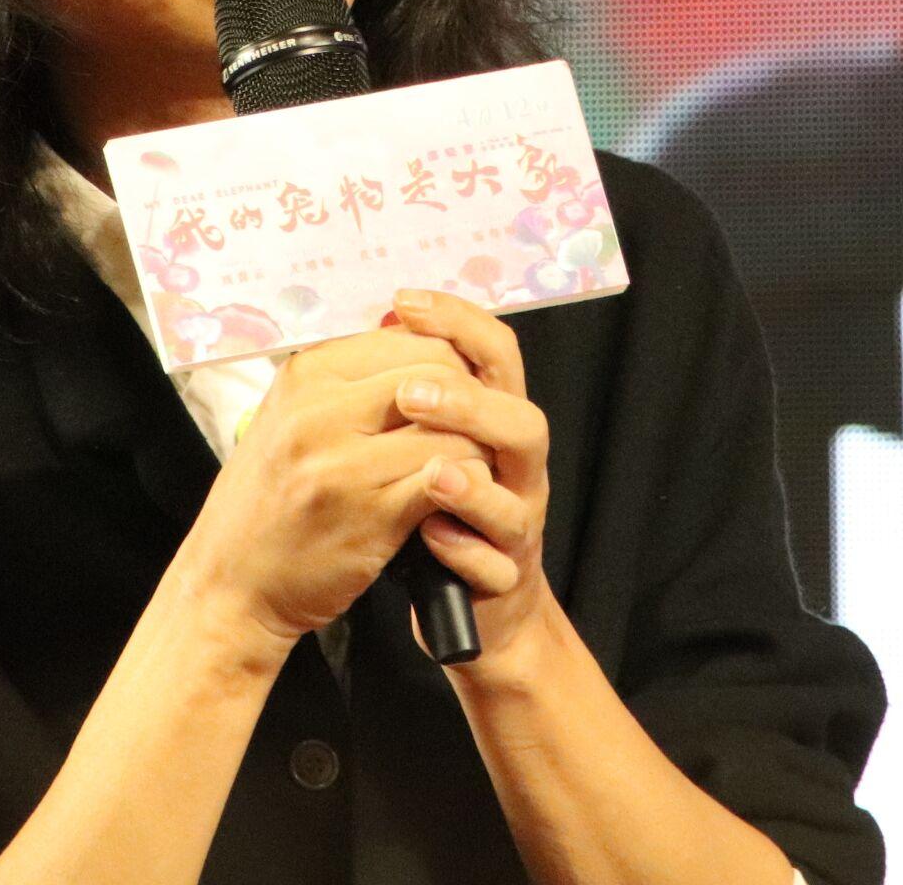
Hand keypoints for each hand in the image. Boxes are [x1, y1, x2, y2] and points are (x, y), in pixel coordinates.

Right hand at [167, 325, 487, 657]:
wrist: (229, 584)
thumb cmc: (264, 500)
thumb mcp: (289, 418)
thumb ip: (347, 381)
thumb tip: (417, 342)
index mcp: (306, 374)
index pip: (414, 338)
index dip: (452, 363)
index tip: (460, 390)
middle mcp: (320, 410)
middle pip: (440, 374)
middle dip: (471, 400)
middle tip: (478, 426)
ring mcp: (344, 464)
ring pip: (451, 428)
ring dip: (475, 446)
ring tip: (473, 463)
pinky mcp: (371, 515)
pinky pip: (446, 480)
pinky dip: (465, 486)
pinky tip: (456, 497)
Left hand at [380, 288, 556, 662]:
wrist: (462, 600)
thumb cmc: (429, 506)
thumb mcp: (421, 437)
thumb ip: (412, 389)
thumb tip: (380, 321)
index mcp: (494, 420)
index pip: (494, 354)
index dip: (457, 323)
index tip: (404, 303)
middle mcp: (516, 470)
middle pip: (521, 421)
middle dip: (469, 404)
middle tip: (411, 394)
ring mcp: (515, 527)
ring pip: (519, 500)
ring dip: (474, 485)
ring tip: (432, 472)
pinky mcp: (502, 579)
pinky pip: (497, 566)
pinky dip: (465, 552)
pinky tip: (430, 538)